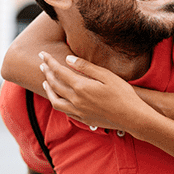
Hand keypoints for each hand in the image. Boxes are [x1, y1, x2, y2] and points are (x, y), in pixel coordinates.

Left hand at [39, 52, 154, 131]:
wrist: (131, 117)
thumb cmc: (122, 94)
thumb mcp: (106, 75)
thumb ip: (86, 67)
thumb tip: (68, 59)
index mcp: (81, 87)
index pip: (59, 71)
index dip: (49, 61)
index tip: (42, 54)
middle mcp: (76, 100)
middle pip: (54, 85)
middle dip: (46, 73)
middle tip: (42, 64)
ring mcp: (78, 111)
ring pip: (55, 100)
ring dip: (48, 90)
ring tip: (44, 82)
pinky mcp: (83, 119)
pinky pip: (64, 111)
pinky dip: (57, 102)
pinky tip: (59, 98)